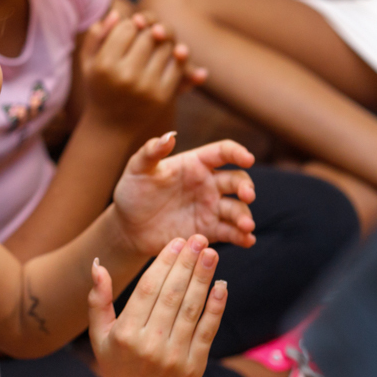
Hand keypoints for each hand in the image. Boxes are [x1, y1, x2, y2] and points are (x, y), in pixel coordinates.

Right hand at [79, 11, 206, 131]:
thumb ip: (97, 35)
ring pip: (166, 47)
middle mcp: (124, 76)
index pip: (127, 27)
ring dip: (164, 41)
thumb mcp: (88, 62)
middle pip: (148, 35)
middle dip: (149, 30)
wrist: (110, 127)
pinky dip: (175, 57)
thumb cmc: (99, 87)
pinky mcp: (162, 96)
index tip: (129, 31)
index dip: (130, 25)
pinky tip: (166, 57)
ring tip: (155, 45)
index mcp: (104, 65)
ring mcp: (145, 87)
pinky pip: (177, 65)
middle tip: (146, 35)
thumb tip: (117, 13)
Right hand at [89, 236, 226, 376]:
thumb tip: (98, 263)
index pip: (148, 289)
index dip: (164, 263)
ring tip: (211, 254)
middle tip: (199, 238)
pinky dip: (216, 307)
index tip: (177, 241)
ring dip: (204, 279)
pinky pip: (207, 331)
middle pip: (172, 295)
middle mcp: (150, 345)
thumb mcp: (98, 332)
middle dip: (187, 263)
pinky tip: (221, 286)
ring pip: (191, 310)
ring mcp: (174, 357)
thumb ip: (98, 298)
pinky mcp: (194, 366)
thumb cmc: (115, 363)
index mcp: (125, 333)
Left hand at [112, 134, 256, 256]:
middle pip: (237, 180)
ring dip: (245, 216)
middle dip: (246, 186)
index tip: (247, 158)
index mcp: (194, 164)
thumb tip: (169, 135)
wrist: (128, 227)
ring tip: (246, 226)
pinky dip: (242, 237)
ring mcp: (211, 208)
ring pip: (237, 209)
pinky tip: (247, 241)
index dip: (237, 152)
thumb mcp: (137, 169)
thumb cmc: (132, 192)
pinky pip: (231, 233)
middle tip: (247, 195)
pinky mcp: (209, 230)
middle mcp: (208, 184)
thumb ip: (151, 151)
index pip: (222, 152)